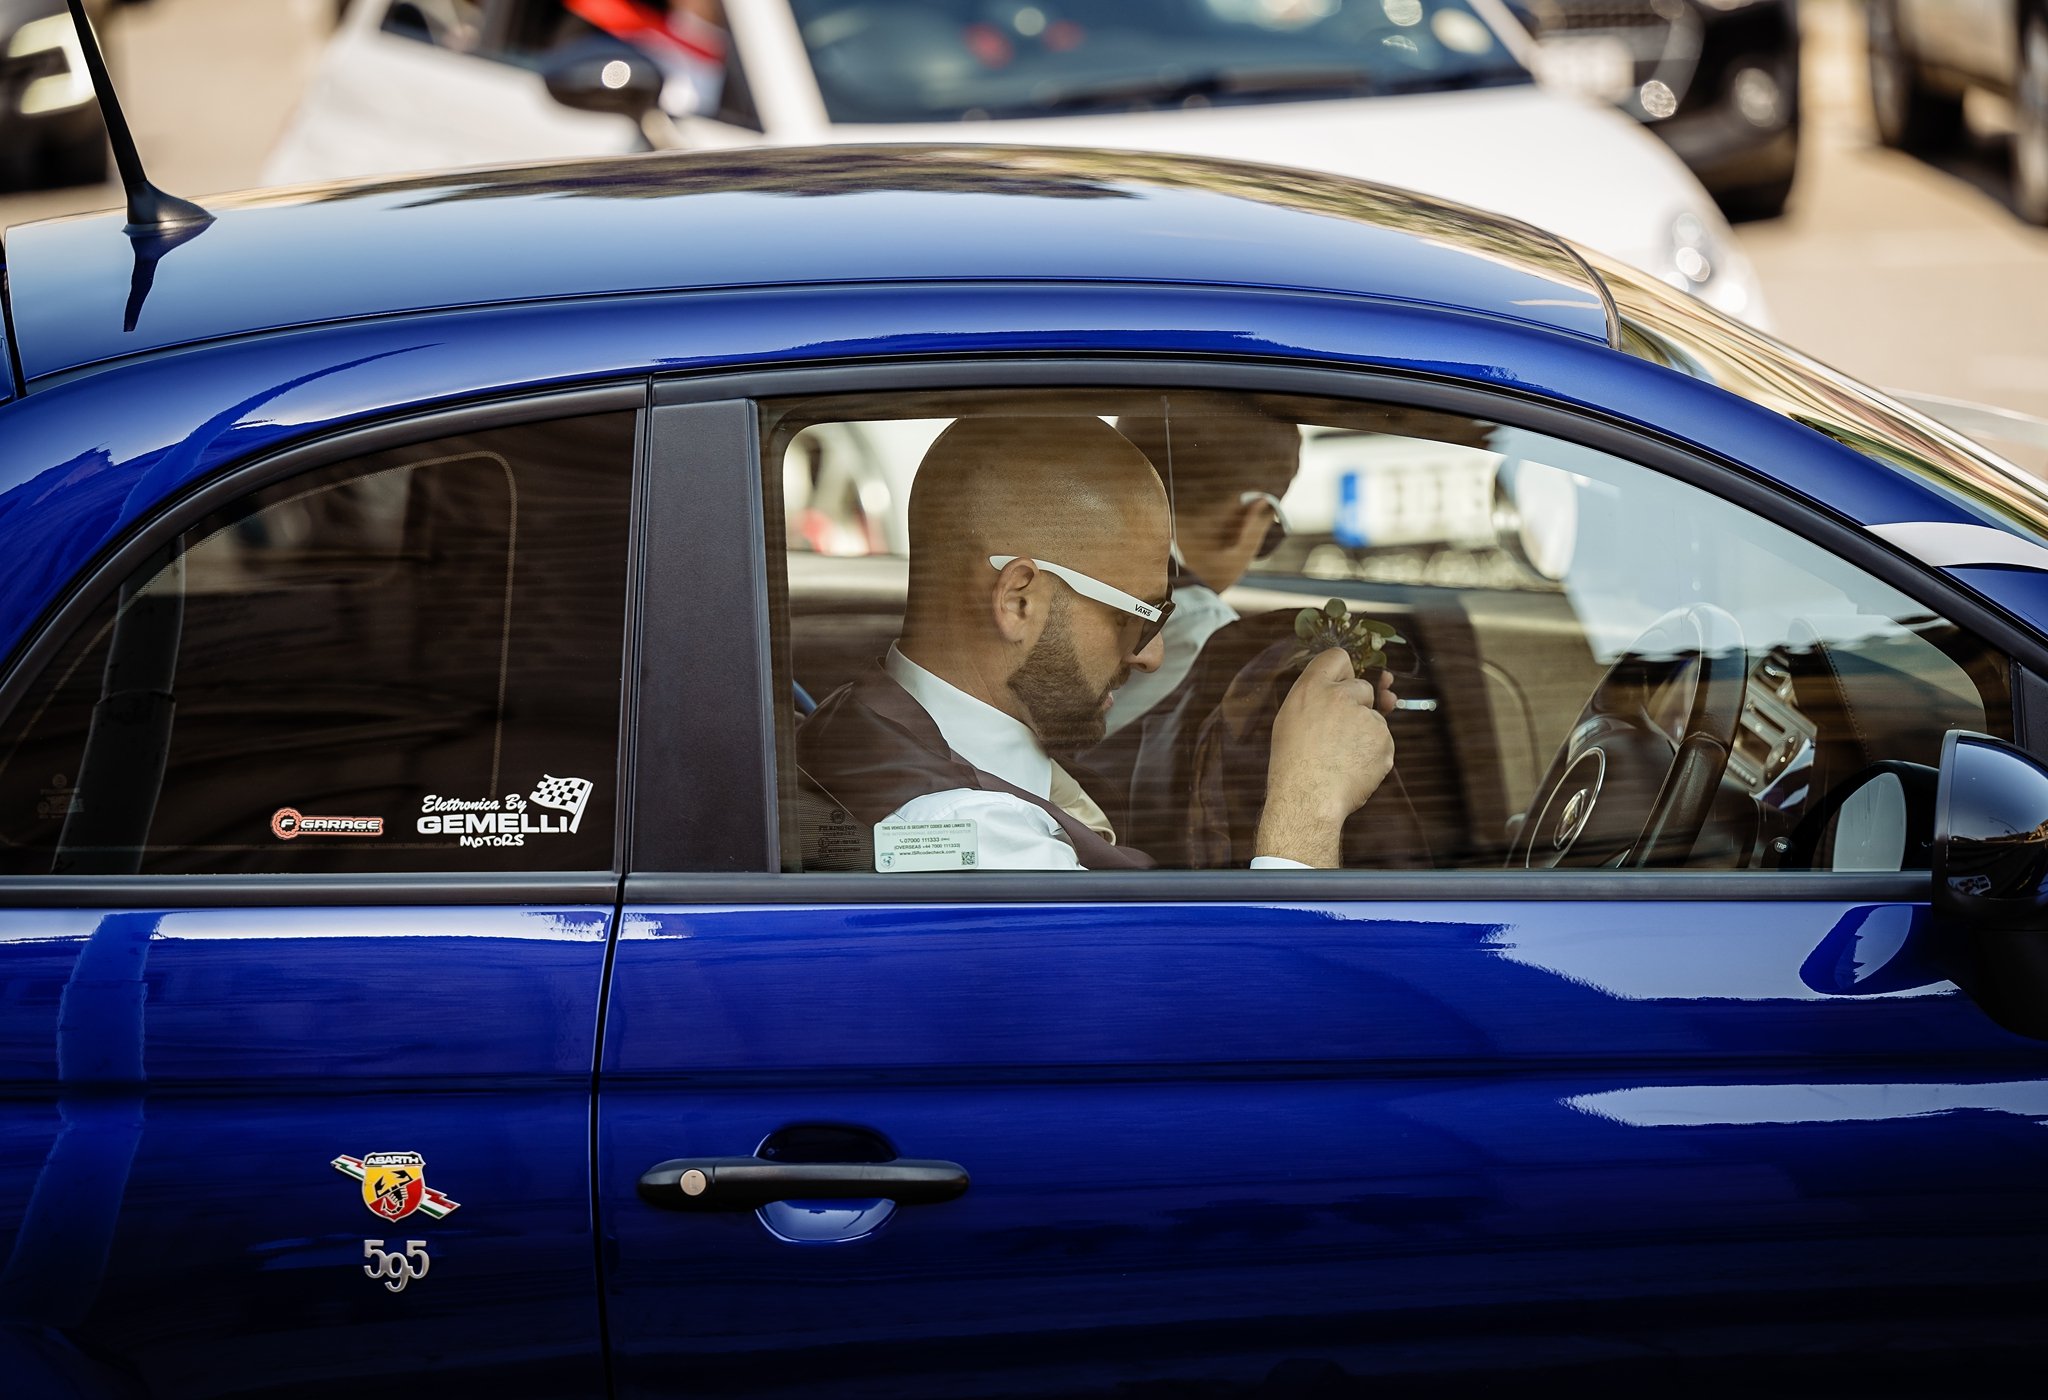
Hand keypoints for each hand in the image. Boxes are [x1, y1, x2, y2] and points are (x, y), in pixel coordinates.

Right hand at [1255, 647, 1395, 866]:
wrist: (1307, 798)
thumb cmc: (1294, 762)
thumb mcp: (1291, 719)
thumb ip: (1318, 696)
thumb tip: (1350, 685)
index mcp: (1312, 688)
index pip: (1337, 657)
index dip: (1343, 673)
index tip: (1343, 685)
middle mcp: (1341, 696)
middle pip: (1363, 688)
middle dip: (1357, 706)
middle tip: (1335, 734)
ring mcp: (1366, 717)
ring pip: (1374, 718)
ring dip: (1364, 733)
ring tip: (1339, 757)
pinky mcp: (1383, 740)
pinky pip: (1382, 742)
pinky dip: (1373, 753)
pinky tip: (1352, 767)